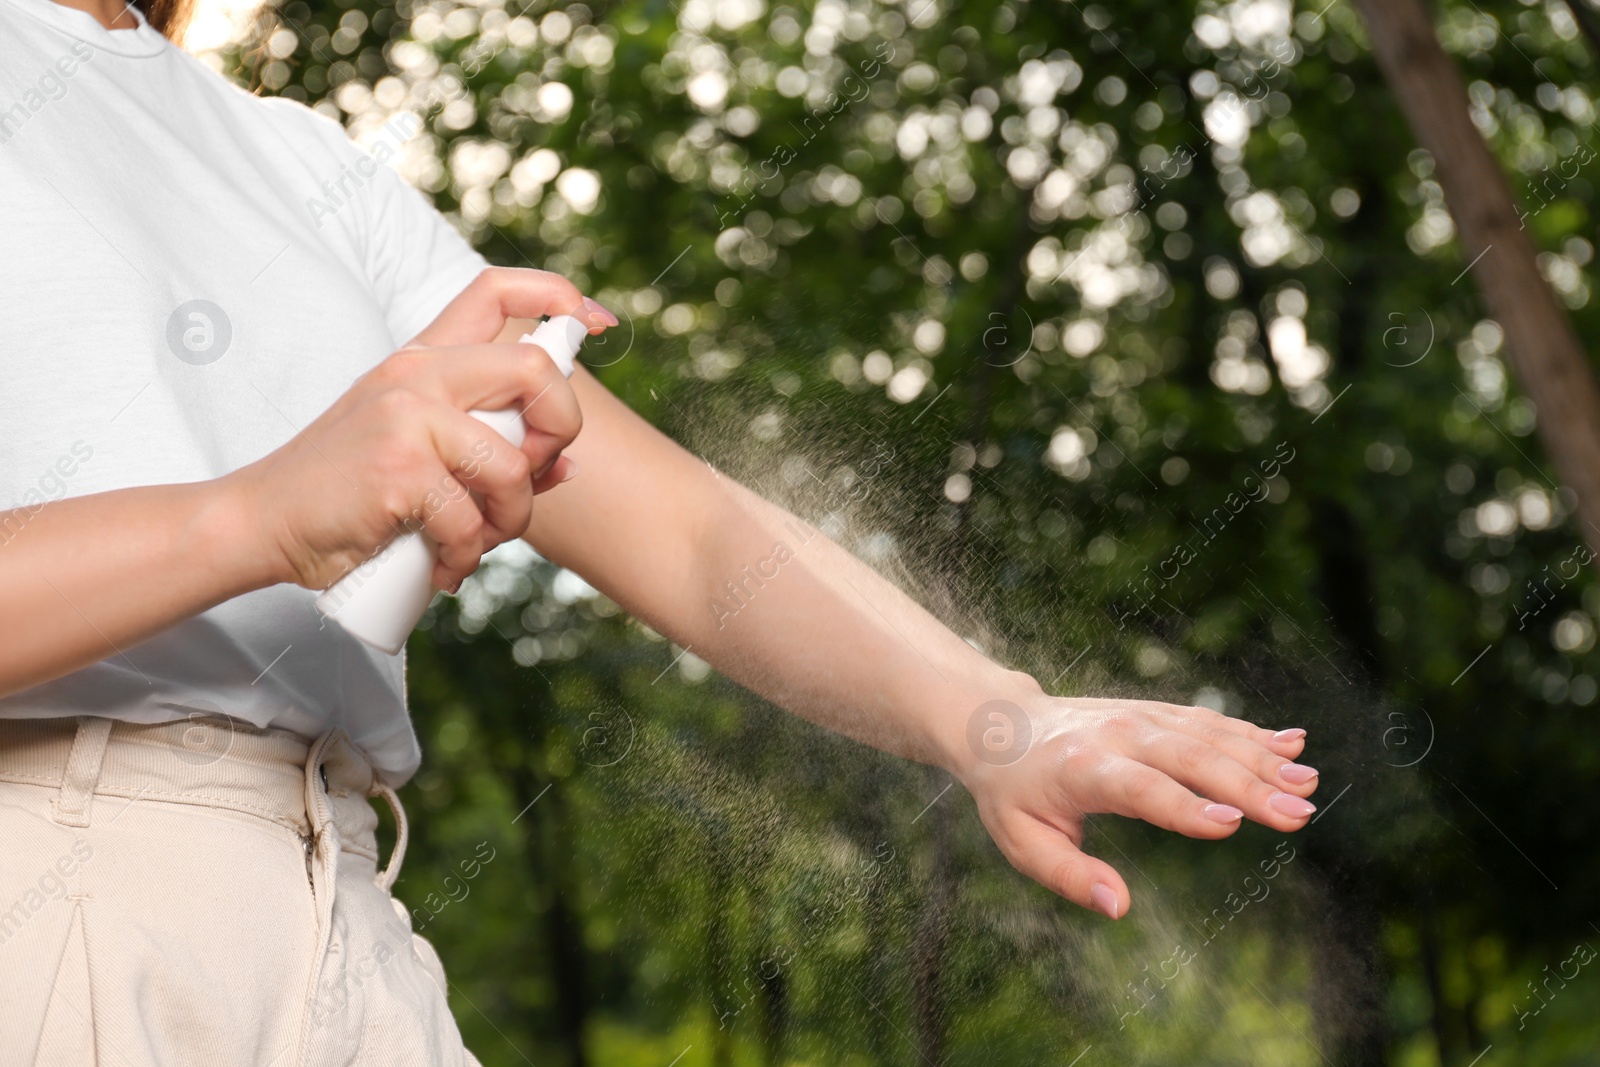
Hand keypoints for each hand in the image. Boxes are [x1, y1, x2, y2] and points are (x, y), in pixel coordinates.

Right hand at [225, 267, 614, 592]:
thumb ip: (489, 447)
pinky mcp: (399, 469)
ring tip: (473, 542)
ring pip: (514, 464)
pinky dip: (465, 557)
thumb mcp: (417, 451)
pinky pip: (471, 520)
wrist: (263, 522)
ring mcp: (407, 417)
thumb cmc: (344, 492)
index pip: (494, 290)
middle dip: (559, 430)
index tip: (594, 320)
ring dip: (509, 521)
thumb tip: (568, 463)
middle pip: (535, 367)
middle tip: (528, 478)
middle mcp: (418, 374)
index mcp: (423, 360)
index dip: (557, 294)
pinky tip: (441, 566)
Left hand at [954, 683, 1316, 918]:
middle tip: (1300, 813)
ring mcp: (1140, 717)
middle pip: (1190, 758)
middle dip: (1248, 785)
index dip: (1186, 805)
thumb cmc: (1013, 794)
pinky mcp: (1155, 712)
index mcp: (1083, 770)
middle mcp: (1117, 735)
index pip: (1142, 788)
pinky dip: (1251, 732)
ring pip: (1208, 735)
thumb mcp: (1022, 842)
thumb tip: (1119, 908)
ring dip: (1261, 757)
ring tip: (1307, 782)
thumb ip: (1069, 876)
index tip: (1234, 821)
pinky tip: (1292, 744)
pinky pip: (1208, 721)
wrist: (1000, 723)